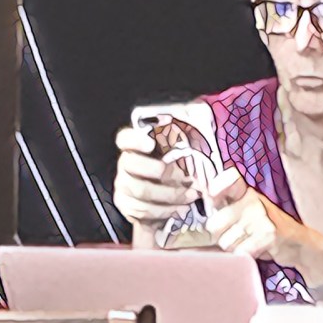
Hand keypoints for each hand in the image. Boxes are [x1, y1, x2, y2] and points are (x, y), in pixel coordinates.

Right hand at [113, 123, 204, 247]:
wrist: (166, 203)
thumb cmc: (176, 172)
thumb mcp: (181, 154)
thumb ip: (184, 136)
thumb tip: (198, 111)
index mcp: (136, 148)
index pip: (125, 139)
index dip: (134, 139)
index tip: (149, 143)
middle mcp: (126, 165)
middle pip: (130, 165)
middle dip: (155, 170)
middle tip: (180, 176)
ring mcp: (124, 186)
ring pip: (139, 191)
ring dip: (168, 195)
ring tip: (190, 195)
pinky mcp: (127, 206)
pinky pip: (142, 210)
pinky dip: (164, 211)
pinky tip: (181, 208)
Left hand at [204, 168, 322, 283]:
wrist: (299, 244)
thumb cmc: (267, 230)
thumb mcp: (248, 212)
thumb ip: (225, 210)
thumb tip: (200, 221)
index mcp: (246, 193)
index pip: (228, 178)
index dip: (216, 187)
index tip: (213, 196)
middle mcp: (252, 201)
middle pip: (214, 224)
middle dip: (221, 236)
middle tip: (239, 236)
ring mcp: (260, 217)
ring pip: (225, 243)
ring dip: (235, 249)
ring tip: (250, 243)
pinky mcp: (267, 234)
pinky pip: (240, 252)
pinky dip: (246, 257)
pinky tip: (257, 251)